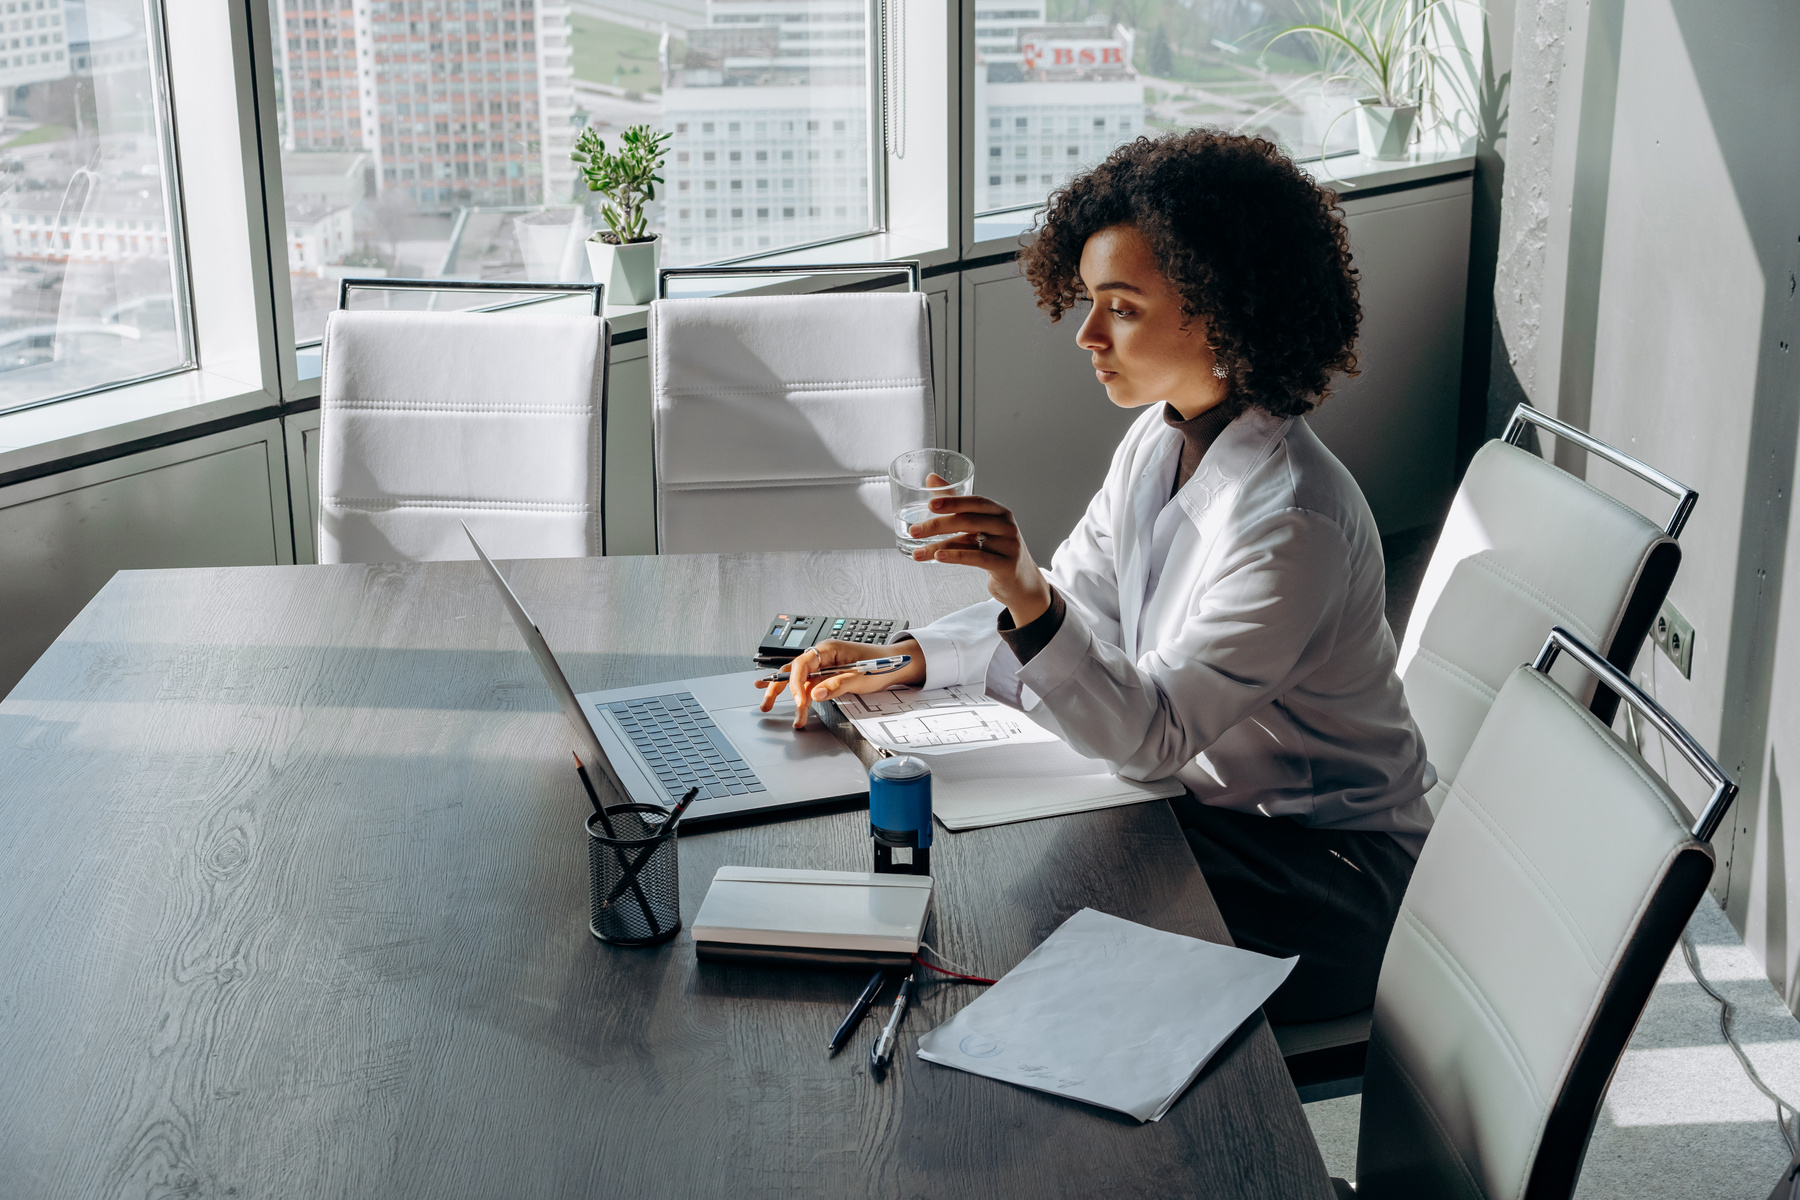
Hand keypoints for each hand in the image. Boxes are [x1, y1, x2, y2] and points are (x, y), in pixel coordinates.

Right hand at [754, 637, 926, 729]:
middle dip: (778, 687)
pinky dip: (796, 692)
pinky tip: (777, 693)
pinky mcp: (828, 675)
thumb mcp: (860, 677)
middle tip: (767, 704)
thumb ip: (836, 685)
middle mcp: (823, 655)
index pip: (803, 663)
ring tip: (767, 705)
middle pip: (794, 670)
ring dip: (785, 693)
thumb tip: (814, 694)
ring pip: (799, 679)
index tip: (799, 701)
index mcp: (829, 649)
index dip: (797, 683)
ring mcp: (824, 665)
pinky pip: (808, 683)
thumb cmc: (881, 665)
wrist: (897, 664)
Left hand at [908, 495, 1052, 626]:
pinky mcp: (1006, 566)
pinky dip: (956, 557)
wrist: (1022, 581)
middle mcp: (1006, 526)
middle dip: (938, 525)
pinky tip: (939, 557)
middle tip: (914, 531)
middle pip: (968, 521)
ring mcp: (1008, 546)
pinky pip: (977, 559)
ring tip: (917, 553)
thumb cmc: (997, 549)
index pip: (975, 501)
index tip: (930, 504)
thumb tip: (931, 478)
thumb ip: (956, 502)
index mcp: (999, 512)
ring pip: (968, 542)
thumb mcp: (979, 525)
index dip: (952, 501)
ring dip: (939, 546)